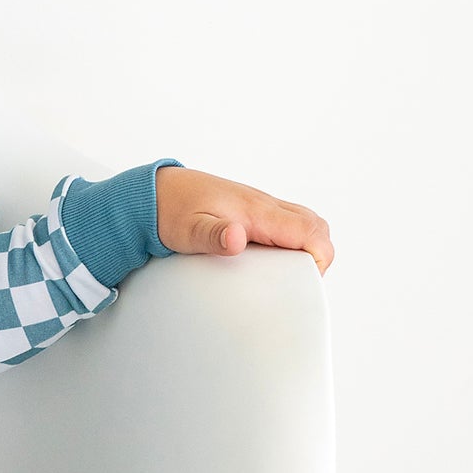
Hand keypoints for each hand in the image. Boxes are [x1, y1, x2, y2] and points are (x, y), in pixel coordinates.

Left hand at [154, 167, 333, 274]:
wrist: (152, 191)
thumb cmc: (169, 210)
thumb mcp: (187, 229)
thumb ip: (213, 235)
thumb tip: (237, 238)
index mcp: (257, 210)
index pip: (311, 231)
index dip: (319, 258)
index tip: (302, 281)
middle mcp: (264, 205)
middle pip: (315, 227)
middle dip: (318, 255)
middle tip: (296, 281)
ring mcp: (259, 207)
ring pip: (303, 224)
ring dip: (306, 247)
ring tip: (285, 274)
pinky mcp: (251, 212)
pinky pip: (286, 224)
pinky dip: (290, 242)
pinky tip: (269, 261)